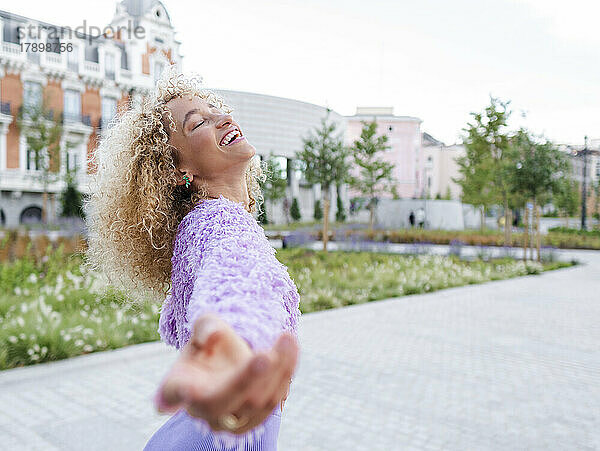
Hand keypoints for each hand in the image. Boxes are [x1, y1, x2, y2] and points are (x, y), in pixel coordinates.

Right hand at [154, 313, 298, 434]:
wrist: (228, 363)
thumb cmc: (212, 344)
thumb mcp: (205, 326)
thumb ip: (206, 326)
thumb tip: (215, 335)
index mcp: (177, 384)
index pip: (174, 392)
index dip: (180, 394)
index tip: (188, 389)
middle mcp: (200, 409)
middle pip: (222, 401)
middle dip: (247, 378)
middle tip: (265, 355)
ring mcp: (227, 421)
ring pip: (255, 403)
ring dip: (276, 370)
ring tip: (287, 339)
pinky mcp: (253, 421)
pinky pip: (273, 402)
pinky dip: (284, 374)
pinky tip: (290, 347)